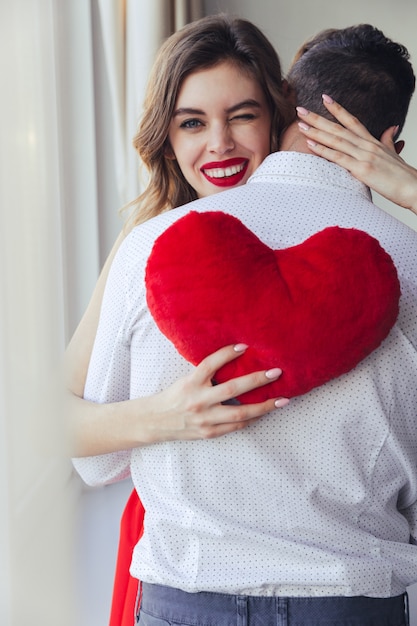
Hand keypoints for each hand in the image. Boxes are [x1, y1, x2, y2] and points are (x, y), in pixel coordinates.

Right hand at [144, 344, 288, 442]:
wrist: (155, 421)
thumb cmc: (174, 396)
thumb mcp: (186, 379)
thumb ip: (206, 373)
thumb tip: (236, 357)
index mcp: (191, 383)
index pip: (210, 364)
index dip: (227, 354)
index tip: (245, 346)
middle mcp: (198, 400)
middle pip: (232, 389)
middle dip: (257, 381)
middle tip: (276, 373)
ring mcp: (205, 419)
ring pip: (240, 414)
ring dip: (264, 406)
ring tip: (282, 400)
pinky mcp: (209, 433)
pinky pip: (236, 427)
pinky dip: (251, 419)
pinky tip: (264, 413)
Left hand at [296, 95, 416, 215]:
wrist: (414, 188)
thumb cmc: (403, 176)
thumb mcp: (394, 154)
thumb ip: (388, 140)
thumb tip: (391, 127)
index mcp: (373, 142)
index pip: (352, 120)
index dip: (338, 109)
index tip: (324, 98)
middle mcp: (367, 145)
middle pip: (339, 128)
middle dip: (318, 118)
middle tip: (301, 109)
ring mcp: (364, 156)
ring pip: (336, 140)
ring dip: (316, 132)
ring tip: (301, 124)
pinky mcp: (362, 169)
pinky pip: (338, 158)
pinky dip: (323, 150)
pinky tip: (310, 144)